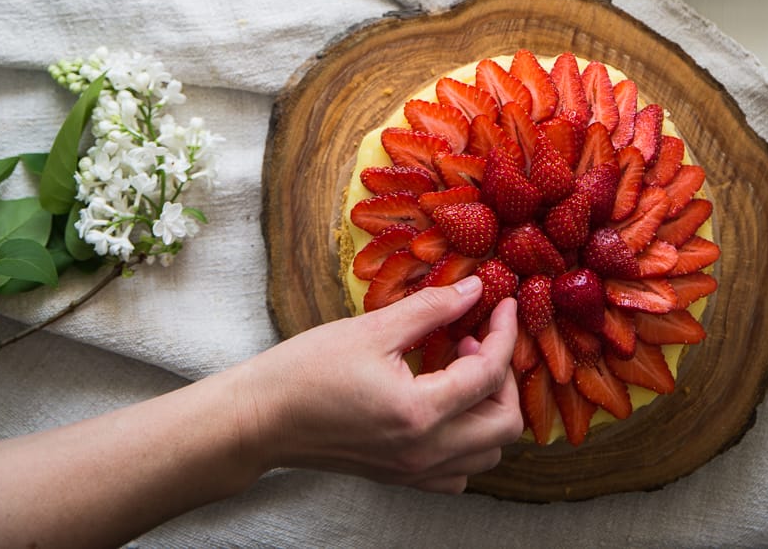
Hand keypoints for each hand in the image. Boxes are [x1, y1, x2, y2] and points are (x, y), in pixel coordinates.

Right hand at [240, 275, 522, 492]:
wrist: (262, 419)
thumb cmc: (306, 370)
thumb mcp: (371, 329)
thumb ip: (430, 309)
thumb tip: (475, 290)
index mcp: (418, 412)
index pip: (489, 376)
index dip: (504, 334)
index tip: (503, 304)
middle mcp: (423, 452)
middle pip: (503, 425)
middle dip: (505, 376)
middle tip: (479, 337)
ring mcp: (413, 473)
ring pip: (486, 453)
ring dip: (488, 408)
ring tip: (457, 365)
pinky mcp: (400, 478)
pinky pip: (458, 470)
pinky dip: (468, 438)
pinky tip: (444, 402)